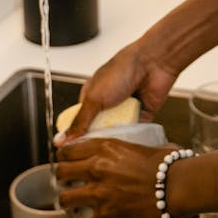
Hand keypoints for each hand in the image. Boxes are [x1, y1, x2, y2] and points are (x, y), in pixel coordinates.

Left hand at [56, 138, 176, 217]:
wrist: (177, 185)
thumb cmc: (167, 164)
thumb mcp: (141, 146)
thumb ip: (125, 150)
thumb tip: (128, 154)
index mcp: (106, 147)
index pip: (70, 148)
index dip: (65, 156)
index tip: (66, 161)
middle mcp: (98, 166)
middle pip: (61, 172)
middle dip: (62, 179)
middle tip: (69, 183)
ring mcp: (100, 191)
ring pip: (65, 199)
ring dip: (69, 204)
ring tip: (74, 207)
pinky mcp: (107, 214)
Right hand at [58, 36, 178, 142]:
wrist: (154, 62)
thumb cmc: (122, 70)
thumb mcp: (95, 97)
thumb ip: (80, 120)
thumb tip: (63, 139)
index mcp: (92, 96)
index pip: (80, 122)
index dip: (77, 136)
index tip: (73, 153)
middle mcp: (108, 104)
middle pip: (98, 130)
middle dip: (97, 140)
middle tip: (94, 155)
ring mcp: (125, 110)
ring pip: (116, 134)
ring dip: (115, 139)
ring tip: (112, 152)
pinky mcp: (141, 116)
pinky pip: (134, 133)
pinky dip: (132, 137)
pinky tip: (129, 146)